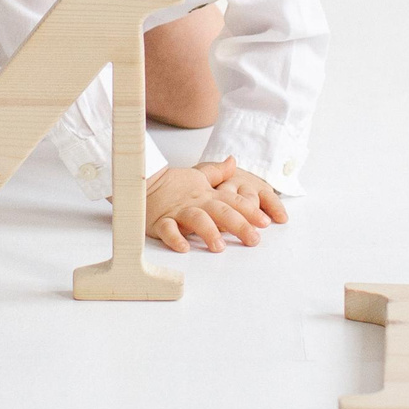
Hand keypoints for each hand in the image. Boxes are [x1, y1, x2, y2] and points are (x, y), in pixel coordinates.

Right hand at [140, 156, 277, 252]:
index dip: (250, 211)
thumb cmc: (172, 184)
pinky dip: (175, 238)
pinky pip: (167, 229)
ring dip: (209, 232)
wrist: (142, 182)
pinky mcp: (160, 221)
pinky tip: (184, 247)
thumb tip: (234, 161)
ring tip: (219, 247)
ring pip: (196, 220)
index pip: (233, 202)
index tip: (266, 222)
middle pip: (221, 212)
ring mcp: (178, 212)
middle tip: (254, 239)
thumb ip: (218, 172)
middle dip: (239, 225)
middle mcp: (196, 203)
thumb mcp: (198, 175)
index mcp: (208, 195)